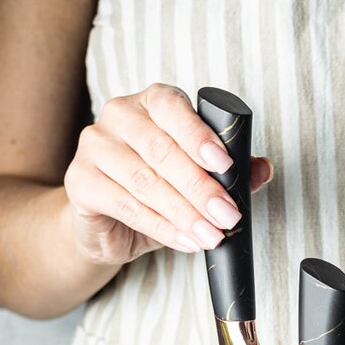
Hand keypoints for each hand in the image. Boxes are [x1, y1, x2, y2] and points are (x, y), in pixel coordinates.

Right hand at [63, 83, 272, 265]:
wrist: (107, 224)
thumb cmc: (155, 192)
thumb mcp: (196, 181)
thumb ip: (230, 172)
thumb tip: (263, 168)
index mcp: (152, 103)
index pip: (173, 108)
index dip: (199, 136)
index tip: (225, 165)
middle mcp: (120, 116)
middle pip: (162, 150)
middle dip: (200, 188)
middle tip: (228, 215)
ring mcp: (95, 146)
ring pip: (145, 181)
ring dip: (185, 213)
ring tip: (212, 235)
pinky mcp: (80, 181)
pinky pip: (126, 206)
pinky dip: (162, 228)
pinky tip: (186, 241)